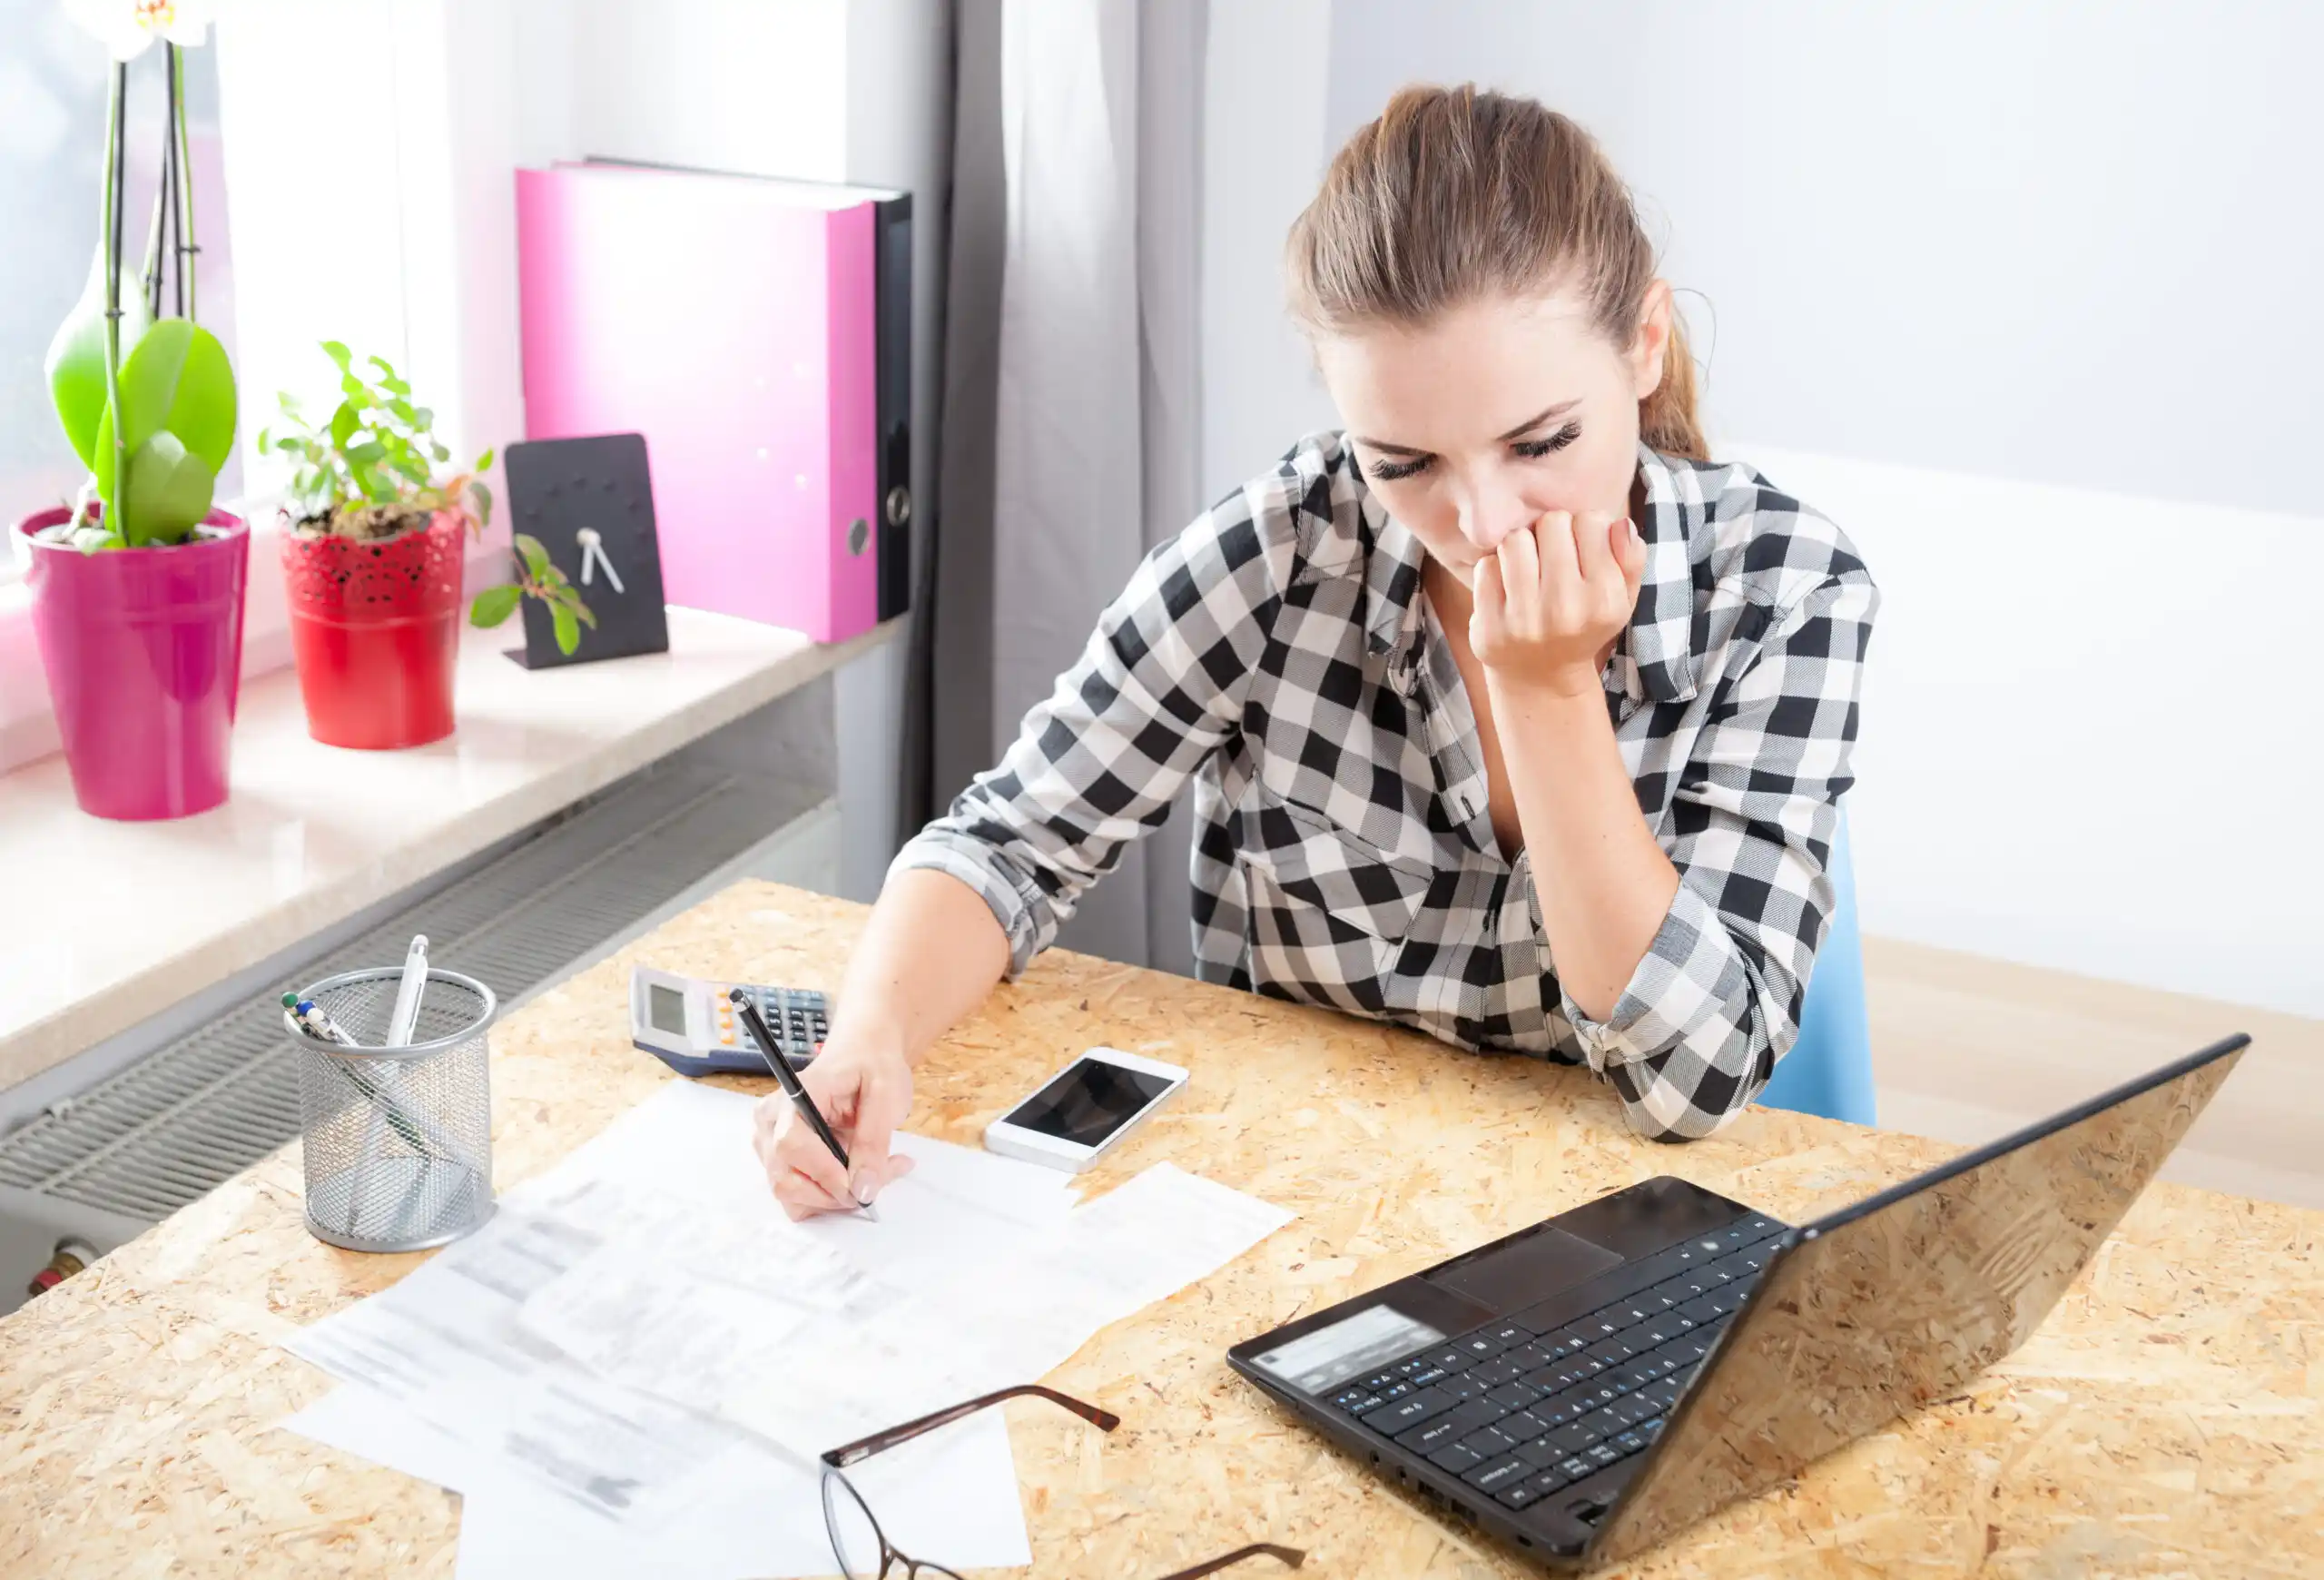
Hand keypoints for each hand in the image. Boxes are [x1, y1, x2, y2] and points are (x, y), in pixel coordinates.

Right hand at [753, 1031, 916, 1219]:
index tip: (860, 1186)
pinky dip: (827, 1198)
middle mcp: (771, 1120)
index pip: (790, 1143)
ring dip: (833, 1198)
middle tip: (878, 1181)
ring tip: (874, 1173)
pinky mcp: (780, 1161)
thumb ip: (873, 1141)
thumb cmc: (872, 1066)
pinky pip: (797, 1197)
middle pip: (784, 1178)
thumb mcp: (886, 1094)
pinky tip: (854, 1177)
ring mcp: (770, 1143)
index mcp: (794, 1095)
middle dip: (833, 1194)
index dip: (823, 1173)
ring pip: (790, 1195)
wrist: (863, 1055)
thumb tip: (863, 1189)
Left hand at [1471, 510, 1646, 698]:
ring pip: (1515, 540)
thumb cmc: (1584, 625)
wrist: (1542, 679)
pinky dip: (1495, 569)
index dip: (1584, 528)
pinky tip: (1507, 587)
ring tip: (1528, 567)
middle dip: (1551, 533)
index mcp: (1605, 599)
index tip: (1580, 548)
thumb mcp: (1621, 598)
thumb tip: (1621, 524)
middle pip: (1552, 523)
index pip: (1591, 521)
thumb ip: (1631, 559)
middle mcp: (1566, 610)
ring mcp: (1524, 621)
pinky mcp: (1489, 628)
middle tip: (1551, 556)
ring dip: (1521, 546)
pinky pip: (1486, 566)